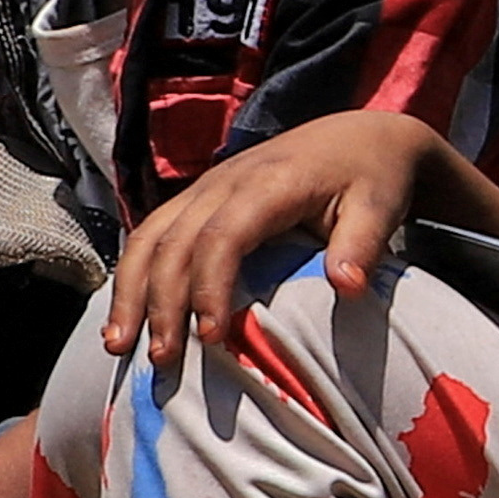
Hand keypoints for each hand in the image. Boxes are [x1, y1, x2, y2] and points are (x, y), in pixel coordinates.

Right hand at [105, 112, 456, 371]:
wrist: (359, 135)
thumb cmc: (371, 176)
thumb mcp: (380, 206)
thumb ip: (363, 245)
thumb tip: (347, 288)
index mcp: (268, 183)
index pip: (223, 238)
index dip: (210, 288)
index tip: (211, 337)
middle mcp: (224, 182)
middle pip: (173, 242)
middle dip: (161, 303)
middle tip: (163, 361)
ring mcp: (205, 188)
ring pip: (148, 237)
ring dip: (130, 292)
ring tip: (118, 346)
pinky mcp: (198, 199)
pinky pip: (151, 233)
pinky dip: (133, 274)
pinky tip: (125, 316)